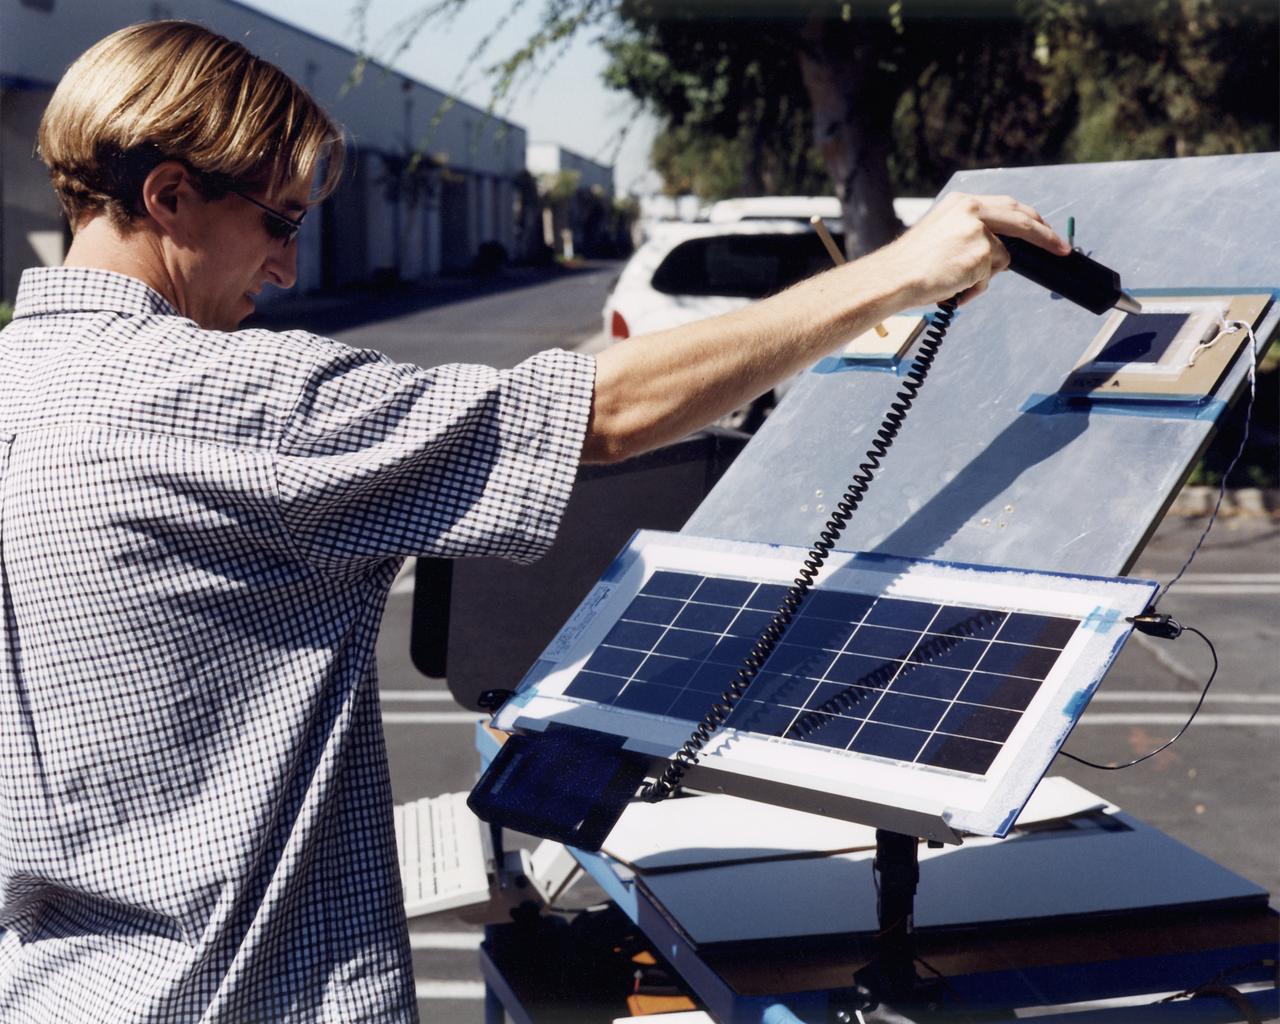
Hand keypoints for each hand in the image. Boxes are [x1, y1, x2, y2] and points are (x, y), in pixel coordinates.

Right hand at [874, 192, 1070, 307]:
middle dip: (1046, 235)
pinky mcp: (983, 251)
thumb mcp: (941, 237)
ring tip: (955, 284)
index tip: (1042, 228)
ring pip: (1002, 257)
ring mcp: (979, 229)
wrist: (894, 277)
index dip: (1028, 218)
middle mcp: (972, 209)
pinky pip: (991, 275)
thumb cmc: (910, 266)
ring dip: (984, 276)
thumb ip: (971, 236)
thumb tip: (1000, 254)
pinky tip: (954, 288)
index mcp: (961, 203)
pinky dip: (975, 287)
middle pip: (1022, 218)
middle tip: (1061, 248)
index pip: (1006, 206)